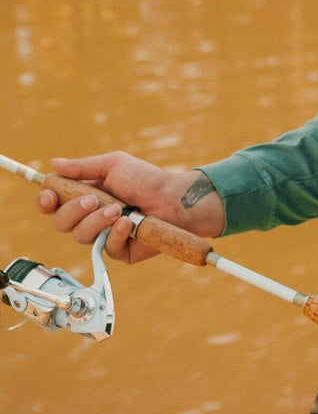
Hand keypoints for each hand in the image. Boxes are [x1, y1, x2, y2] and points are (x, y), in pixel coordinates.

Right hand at [36, 152, 224, 262]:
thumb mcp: (115, 165)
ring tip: (120, 209)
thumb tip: (54, 163)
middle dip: (73, 211)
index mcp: (85, 196)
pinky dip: (116, 233)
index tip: (49, 196)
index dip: (46, 202)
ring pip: (80, 236)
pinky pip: (105, 247)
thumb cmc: (146, 179)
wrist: (175, 199)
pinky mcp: (119, 250)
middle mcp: (89, 217)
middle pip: (60, 223)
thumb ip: (84, 167)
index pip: (53, 203)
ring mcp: (103, 235)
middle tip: (95, 199)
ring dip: (97, 220)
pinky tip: (129, 222)